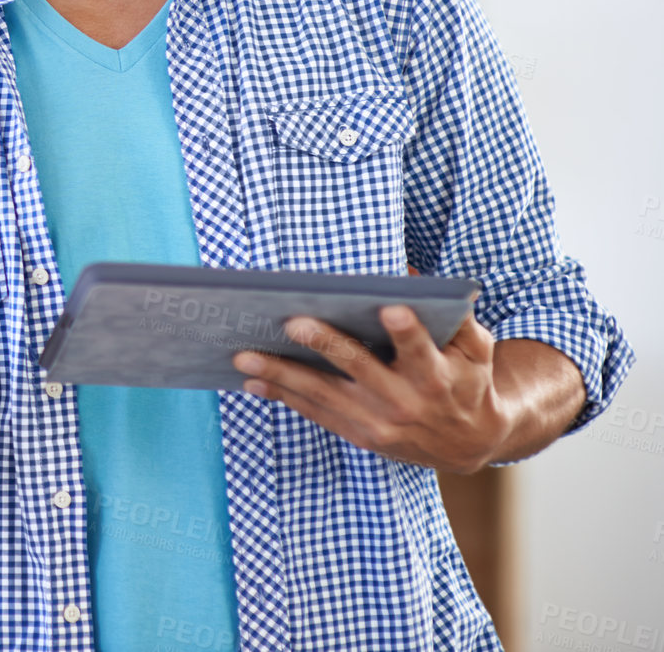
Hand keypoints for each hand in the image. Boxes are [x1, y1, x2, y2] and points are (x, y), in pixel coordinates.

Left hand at [232, 306, 511, 474]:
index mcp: (435, 375)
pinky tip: (252, 382)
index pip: (420, 349)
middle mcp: (404, 401)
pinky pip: (315, 413)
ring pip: (323, 395)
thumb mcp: (475, 347)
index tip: (390, 309)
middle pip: (360, 370)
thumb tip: (410, 275)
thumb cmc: (468, 379)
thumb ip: (454, 313)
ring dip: (281, 376)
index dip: (407, 332)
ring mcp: (378, 423)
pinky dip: (283, 397)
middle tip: (292, 323)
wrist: (468, 444)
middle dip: (327, 345)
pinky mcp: (359, 436)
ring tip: (244, 357)